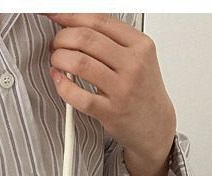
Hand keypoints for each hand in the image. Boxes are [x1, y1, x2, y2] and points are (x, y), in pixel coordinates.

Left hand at [44, 13, 175, 169]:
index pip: (100, 21)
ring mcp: (122, 89)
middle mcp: (133, 64)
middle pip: (87, 40)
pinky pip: (78, 96)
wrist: (155, 124)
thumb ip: (112, 42)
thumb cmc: (142, 91)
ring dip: (59, 59)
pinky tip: (58, 80)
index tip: (56, 16)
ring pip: (80, 64)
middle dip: (62, 39)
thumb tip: (78, 26)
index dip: (72, 16)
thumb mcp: (138, 58)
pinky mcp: (110, 112)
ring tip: (56, 61)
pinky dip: (62, 86)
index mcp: (140, 45)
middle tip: (56, 44)